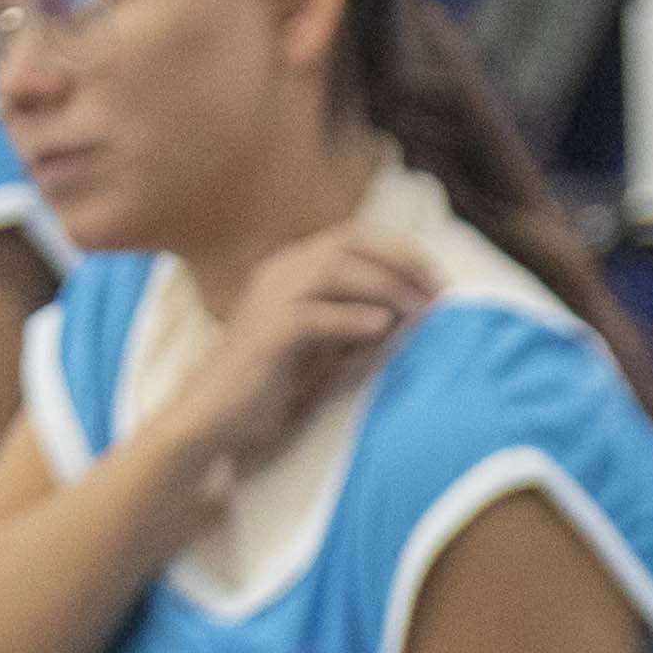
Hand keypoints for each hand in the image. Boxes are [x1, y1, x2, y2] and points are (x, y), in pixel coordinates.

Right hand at [167, 225, 438, 481]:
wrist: (212, 415)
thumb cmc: (270, 384)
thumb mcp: (323, 346)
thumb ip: (358, 322)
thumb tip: (414, 310)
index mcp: (292, 268)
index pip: (354, 236)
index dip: (401, 249)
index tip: (437, 277)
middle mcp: (280, 272)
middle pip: (350, 242)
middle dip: (402, 260)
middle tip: (440, 289)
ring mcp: (270, 299)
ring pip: (334, 269)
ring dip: (385, 286)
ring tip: (420, 310)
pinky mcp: (267, 334)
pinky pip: (316, 316)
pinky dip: (354, 318)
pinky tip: (385, 328)